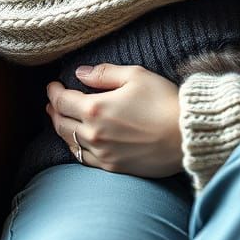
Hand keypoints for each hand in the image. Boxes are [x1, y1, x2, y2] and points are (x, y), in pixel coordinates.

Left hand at [46, 64, 183, 177]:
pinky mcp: (113, 167)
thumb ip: (105, 73)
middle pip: (61, 123)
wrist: (186, 135)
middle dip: (54, 110)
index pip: (63, 100)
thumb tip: (80, 73)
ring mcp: (102, 153)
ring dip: (62, 129)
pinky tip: (78, 142)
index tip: (53, 85)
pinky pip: (84, 159)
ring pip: (70, 142)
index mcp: (96, 108)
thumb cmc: (164, 101)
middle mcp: (93, 133)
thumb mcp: (137, 75)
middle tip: (53, 103)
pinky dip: (76, 148)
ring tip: (61, 120)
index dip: (54, 92)